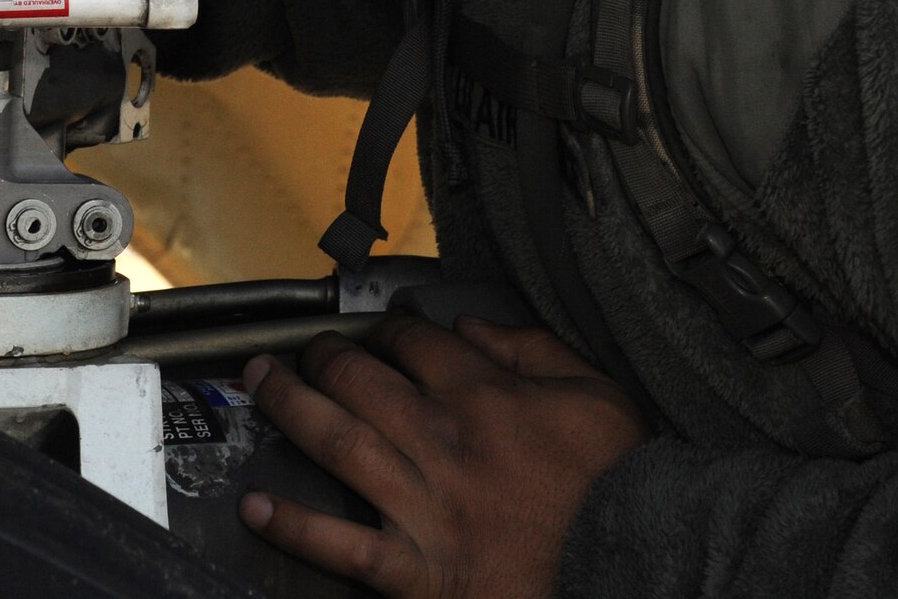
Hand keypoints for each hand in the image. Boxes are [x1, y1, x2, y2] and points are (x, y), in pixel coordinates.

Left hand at [240, 313, 649, 597]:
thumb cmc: (621, 487)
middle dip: (319, 356)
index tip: (374, 332)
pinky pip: (343, 546)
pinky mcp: (419, 571)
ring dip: (288, 409)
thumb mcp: (595, 394)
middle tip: (299, 351)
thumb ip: (530, 348)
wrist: (641, 570)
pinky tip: (256, 508)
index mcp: (482, 394)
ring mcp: (424, 504)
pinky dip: (295, 527)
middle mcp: (441, 439)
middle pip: (357, 378)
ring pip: (336, 442)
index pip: (410, 340)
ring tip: (260, 386)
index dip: (382, 328)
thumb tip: (469, 326)